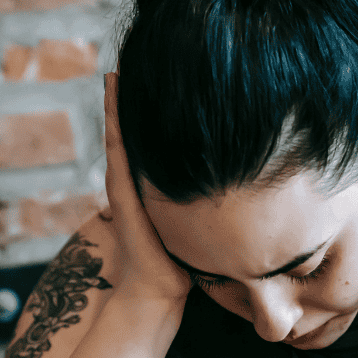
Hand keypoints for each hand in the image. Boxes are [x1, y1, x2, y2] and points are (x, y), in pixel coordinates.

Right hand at [103, 72, 192, 301]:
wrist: (159, 288)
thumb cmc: (182, 264)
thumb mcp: (199, 226)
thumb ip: (209, 207)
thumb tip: (242, 195)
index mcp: (152, 190)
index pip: (149, 147)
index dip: (149, 119)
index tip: (156, 89)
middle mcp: (135, 185)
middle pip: (130, 136)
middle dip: (128, 104)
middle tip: (126, 69)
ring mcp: (124, 188)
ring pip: (119, 138)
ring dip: (117, 107)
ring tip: (115, 76)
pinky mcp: (121, 194)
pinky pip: (117, 152)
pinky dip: (115, 126)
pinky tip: (114, 103)